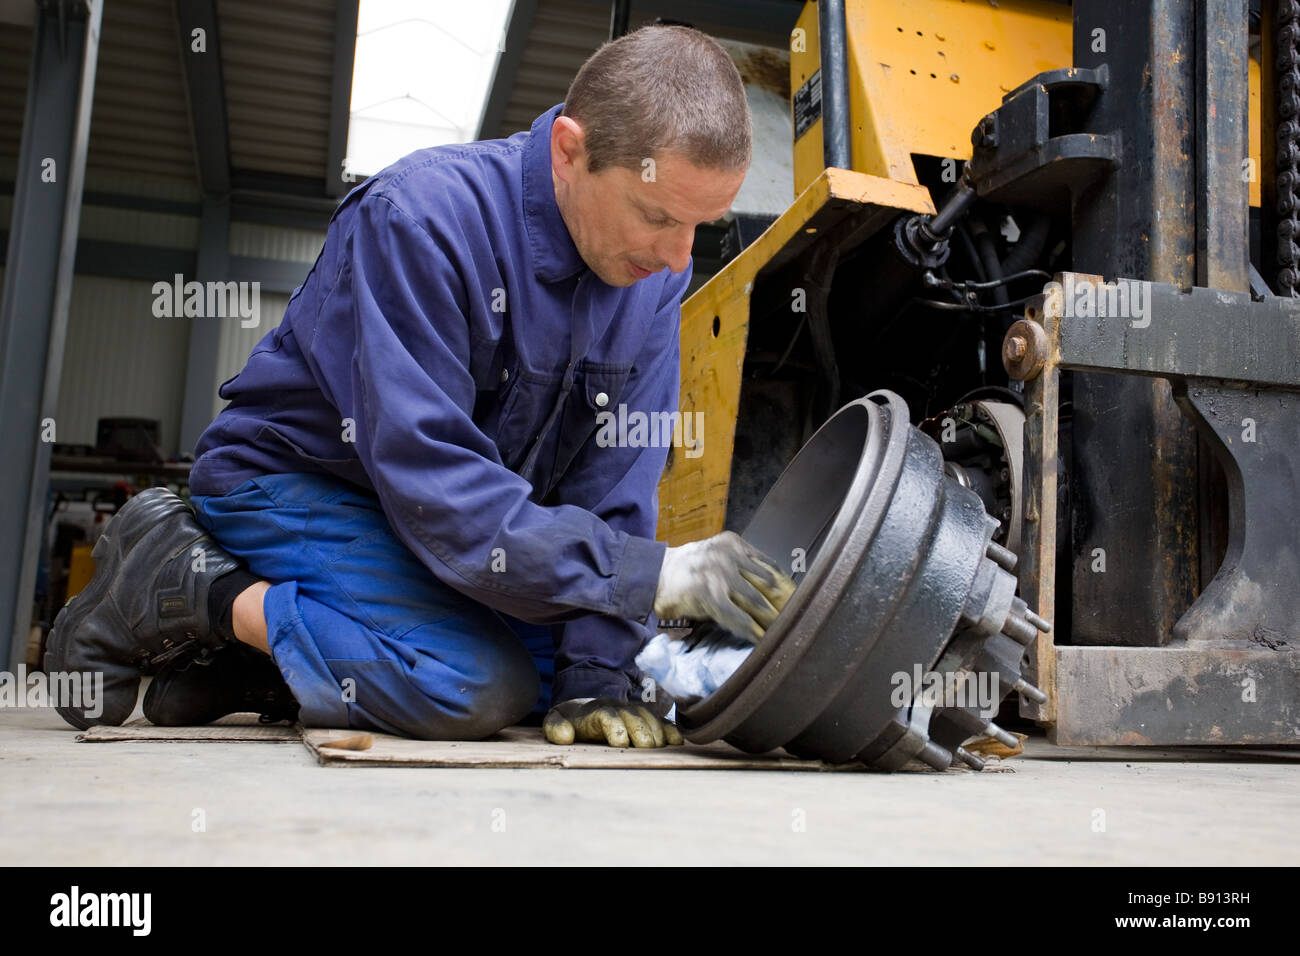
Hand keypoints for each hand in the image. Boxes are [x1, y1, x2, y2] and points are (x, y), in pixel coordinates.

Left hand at [543, 698, 683, 747]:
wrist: (586, 702)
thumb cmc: (571, 720)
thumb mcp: (556, 721)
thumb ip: (556, 728)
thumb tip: (566, 736)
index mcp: (594, 711)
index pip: (606, 715)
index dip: (615, 727)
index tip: (620, 743)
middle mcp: (617, 708)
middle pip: (633, 716)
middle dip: (641, 730)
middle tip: (646, 747)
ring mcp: (633, 711)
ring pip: (649, 716)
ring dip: (656, 731)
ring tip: (659, 748)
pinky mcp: (646, 718)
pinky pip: (661, 721)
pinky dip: (670, 730)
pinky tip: (676, 742)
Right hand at [653, 530, 795, 641]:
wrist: (653, 575)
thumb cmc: (688, 570)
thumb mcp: (717, 556)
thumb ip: (742, 567)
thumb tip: (774, 592)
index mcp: (734, 544)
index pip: (770, 566)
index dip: (787, 587)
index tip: (799, 602)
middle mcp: (729, 555)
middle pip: (768, 584)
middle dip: (784, 606)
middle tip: (797, 622)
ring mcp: (718, 574)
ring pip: (757, 600)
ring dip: (772, 620)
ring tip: (783, 634)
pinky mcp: (708, 595)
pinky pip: (737, 616)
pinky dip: (751, 630)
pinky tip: (760, 639)